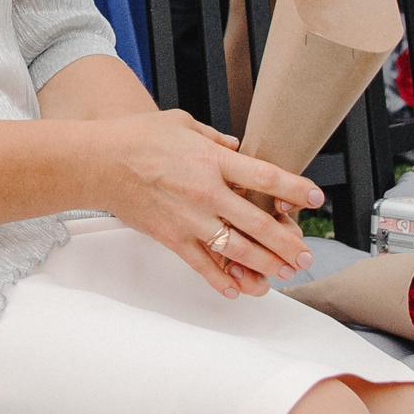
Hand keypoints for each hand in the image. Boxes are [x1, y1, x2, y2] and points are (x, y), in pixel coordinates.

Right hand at [93, 109, 321, 297]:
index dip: (295, 188)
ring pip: (236, 249)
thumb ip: (213, 137)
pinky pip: (202, 265)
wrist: (98, 162)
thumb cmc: (136, 137)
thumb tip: (236, 147)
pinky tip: (237, 290)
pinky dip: (221, 280)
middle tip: (305, 254)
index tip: (316, 197)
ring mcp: (190, 219)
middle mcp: (207, 192)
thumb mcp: (181, 123)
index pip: (265, 176)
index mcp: (212, 160)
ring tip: (283, 274)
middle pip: (258, 223)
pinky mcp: (172, 238)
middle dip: (287, 242)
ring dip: (264, 265)